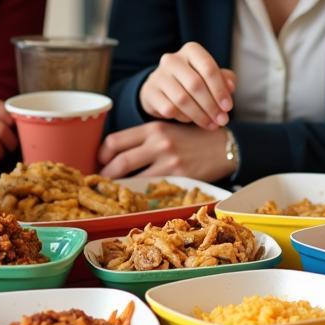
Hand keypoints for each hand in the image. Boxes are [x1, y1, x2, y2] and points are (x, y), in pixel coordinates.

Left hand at [97, 122, 233, 181]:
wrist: (225, 145)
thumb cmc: (193, 137)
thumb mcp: (168, 128)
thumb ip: (145, 138)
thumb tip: (117, 154)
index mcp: (153, 128)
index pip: (115, 141)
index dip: (102, 155)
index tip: (100, 162)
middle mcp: (159, 143)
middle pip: (120, 162)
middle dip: (107, 174)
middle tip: (102, 181)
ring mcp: (169, 161)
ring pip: (135, 178)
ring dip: (122, 187)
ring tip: (116, 191)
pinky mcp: (181, 177)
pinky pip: (154, 189)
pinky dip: (142, 194)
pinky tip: (138, 197)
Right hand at [138, 42, 236, 130]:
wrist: (163, 89)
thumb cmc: (194, 81)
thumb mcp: (211, 77)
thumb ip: (224, 79)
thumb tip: (231, 87)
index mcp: (191, 50)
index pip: (208, 68)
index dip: (220, 90)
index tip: (228, 108)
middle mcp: (172, 59)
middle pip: (196, 84)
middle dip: (211, 106)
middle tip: (221, 120)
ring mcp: (158, 75)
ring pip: (182, 99)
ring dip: (200, 115)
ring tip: (210, 124)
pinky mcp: (149, 92)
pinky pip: (170, 109)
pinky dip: (183, 117)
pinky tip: (191, 120)